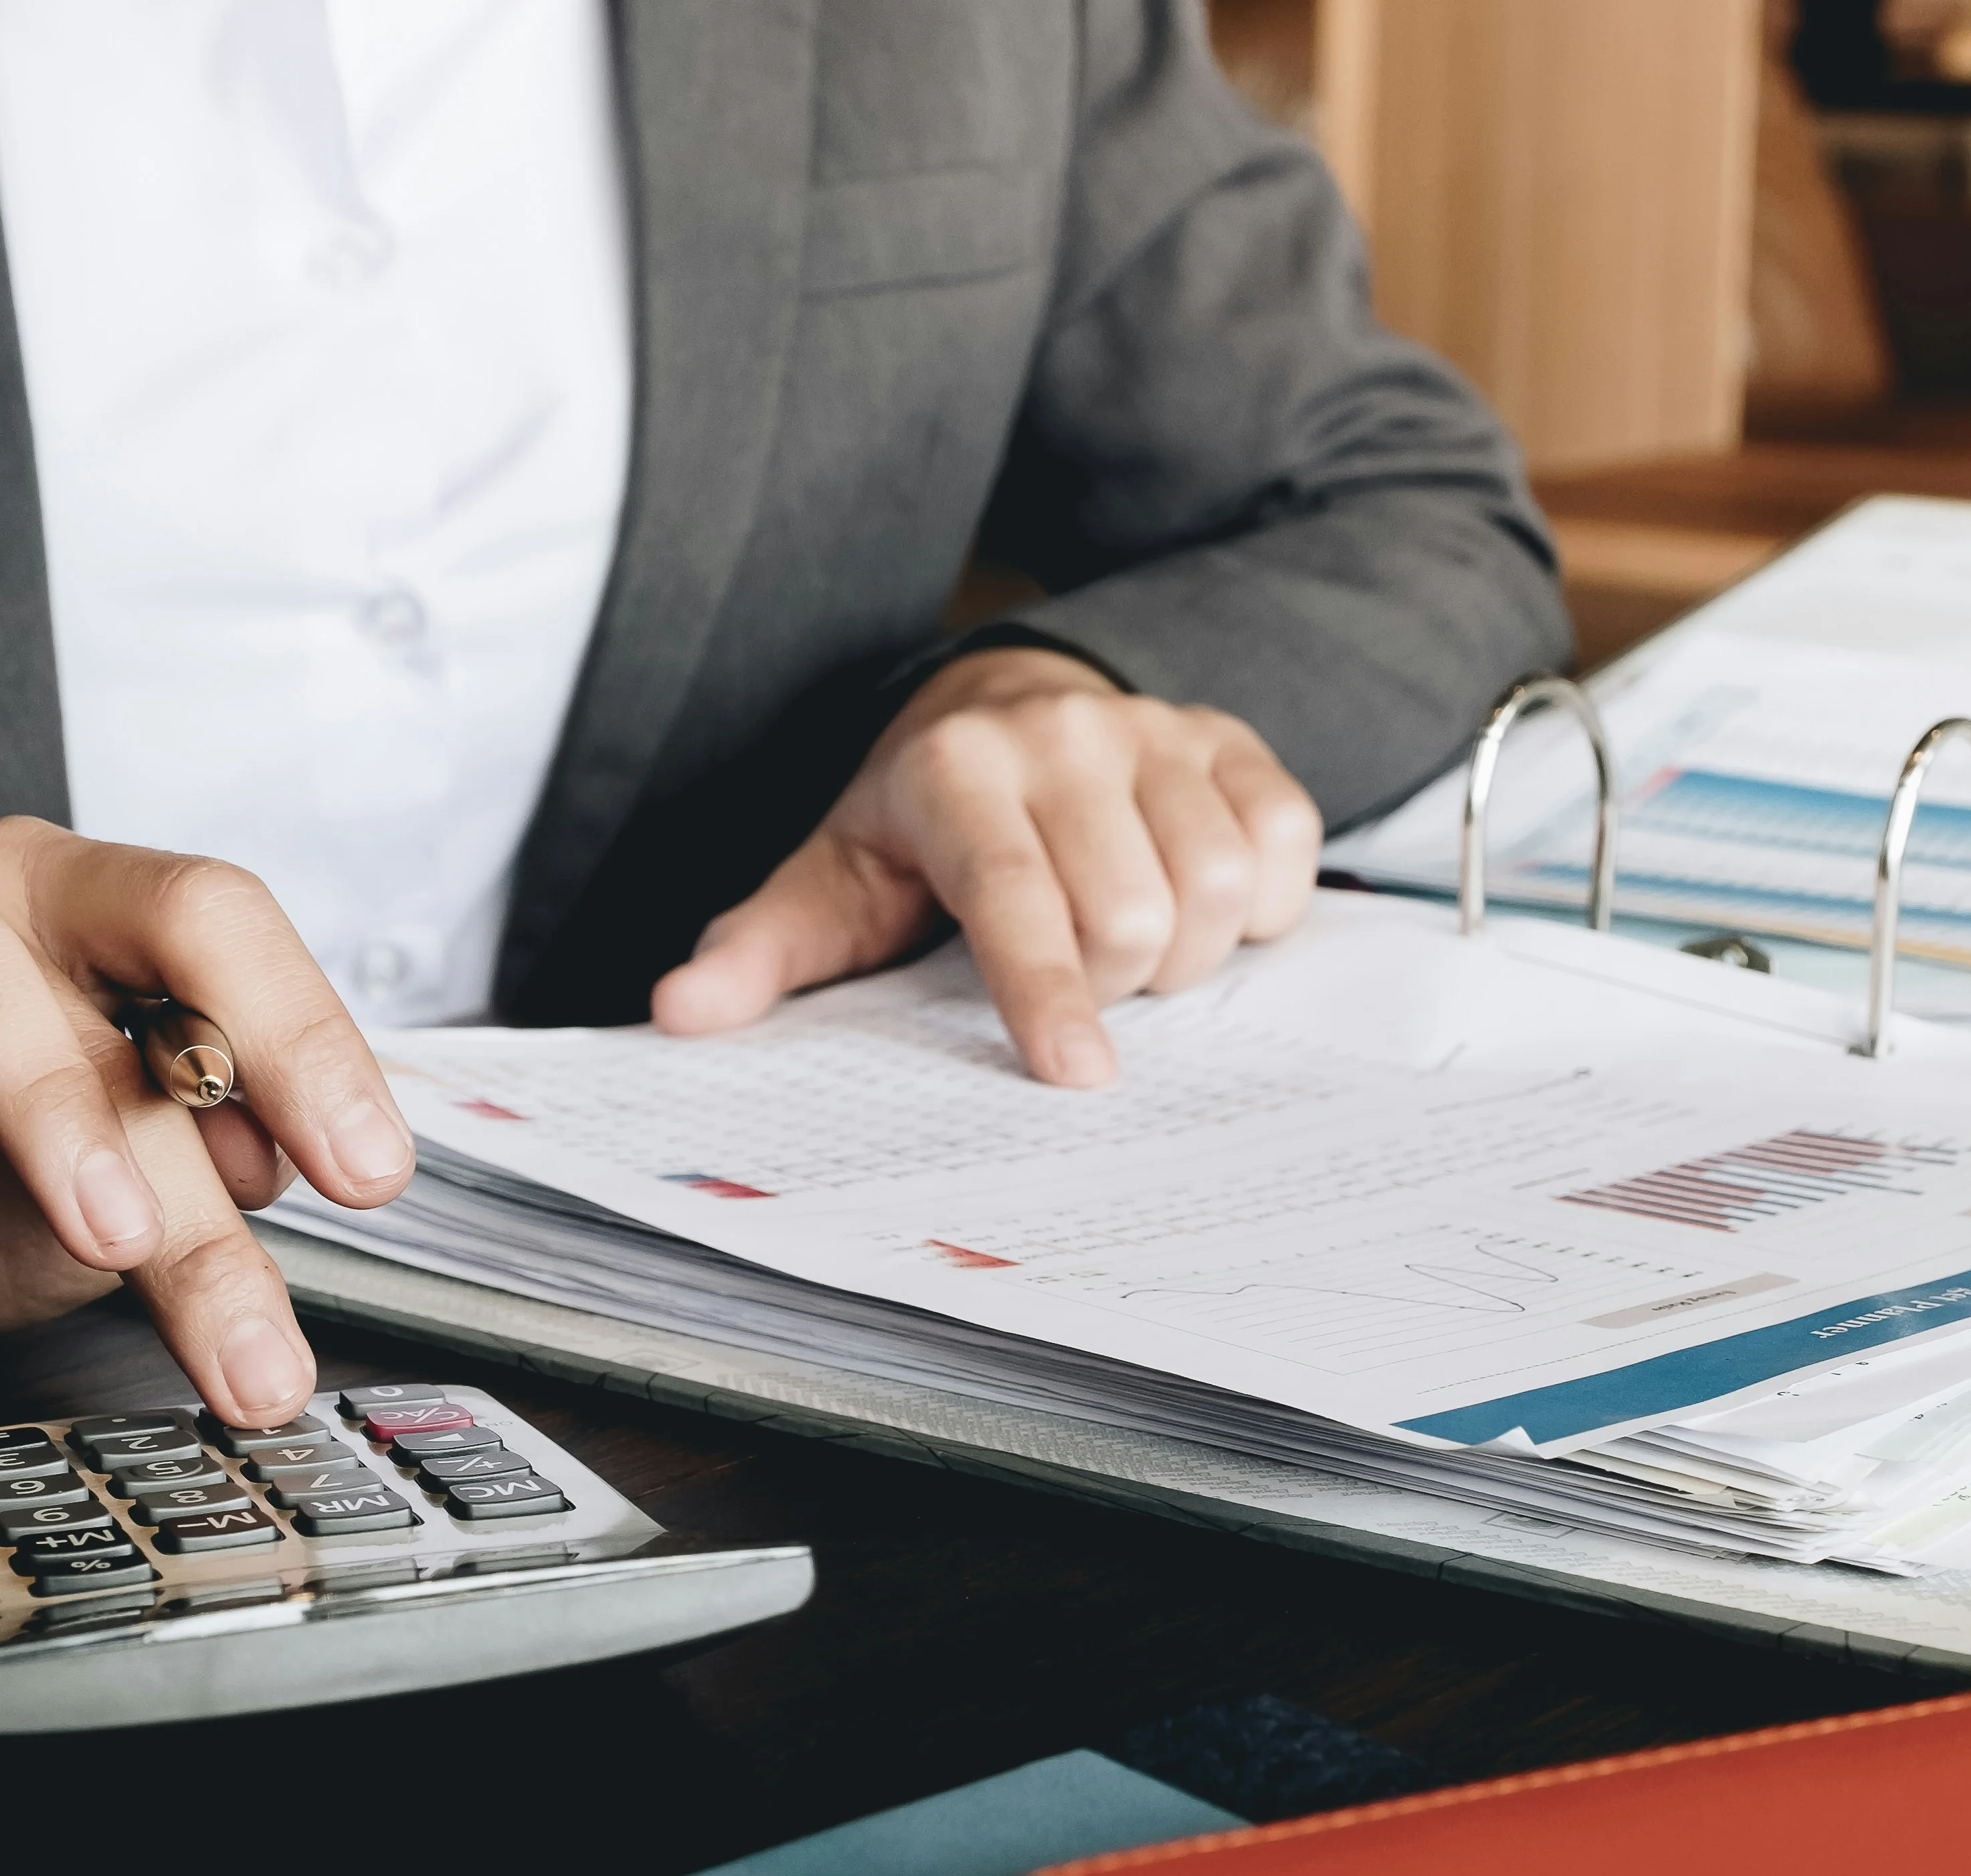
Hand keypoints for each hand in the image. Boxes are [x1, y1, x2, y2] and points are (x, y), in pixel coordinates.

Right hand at [0, 819, 414, 1424]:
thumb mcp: (103, 1226)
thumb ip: (194, 1184)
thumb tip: (279, 1159)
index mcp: (104, 934)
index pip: (234, 940)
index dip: (314, 1043)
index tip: (372, 1175)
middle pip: (146, 906)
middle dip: (238, 1040)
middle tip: (288, 1186)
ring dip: (48, 1097)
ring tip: (103, 1228)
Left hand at [649, 649, 1319, 1085]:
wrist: (1002, 704)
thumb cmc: (920, 824)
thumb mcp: (832, 882)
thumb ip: (763, 953)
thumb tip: (685, 1012)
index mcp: (958, 774)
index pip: (1016, 898)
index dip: (1049, 995)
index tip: (1077, 1076)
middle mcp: (1063, 735)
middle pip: (1132, 912)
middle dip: (1114, 981)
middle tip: (1077, 976)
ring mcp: (1157, 730)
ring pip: (1218, 888)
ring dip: (1186, 950)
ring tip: (1130, 941)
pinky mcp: (1232, 738)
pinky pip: (1286, 848)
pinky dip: (1259, 905)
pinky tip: (1197, 902)